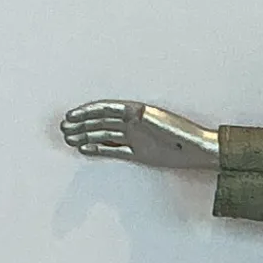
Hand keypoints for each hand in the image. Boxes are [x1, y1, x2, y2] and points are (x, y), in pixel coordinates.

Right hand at [60, 100, 218, 168]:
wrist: (198, 151)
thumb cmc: (183, 134)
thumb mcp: (165, 124)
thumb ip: (149, 118)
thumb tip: (136, 113)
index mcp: (136, 112)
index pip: (106, 109)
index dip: (87, 111)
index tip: (71, 116)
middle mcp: (132, 123)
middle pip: (101, 122)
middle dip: (82, 124)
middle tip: (63, 129)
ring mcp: (134, 138)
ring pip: (104, 136)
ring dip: (86, 136)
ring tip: (69, 140)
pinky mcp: (138, 153)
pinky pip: (114, 151)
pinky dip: (100, 150)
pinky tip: (85, 150)